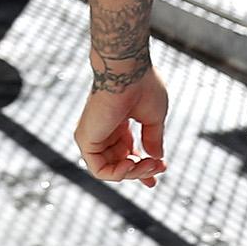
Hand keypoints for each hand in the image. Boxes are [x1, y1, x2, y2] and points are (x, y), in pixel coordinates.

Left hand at [74, 66, 168, 187]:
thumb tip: (157, 158)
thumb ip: (153, 138)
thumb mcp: (154, 117)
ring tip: (150, 164)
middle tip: (160, 168)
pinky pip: (99, 170)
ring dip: (134, 172)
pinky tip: (132, 164)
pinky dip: (117, 174)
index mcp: (119, 122)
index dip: (143, 166)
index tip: (161, 169)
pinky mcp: (85, 140)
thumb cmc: (142, 85)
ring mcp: (93, 136)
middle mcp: (105, 129)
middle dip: (142, 171)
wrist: (127, 71)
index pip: (127, 151)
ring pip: (112, 169)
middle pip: (121, 163)